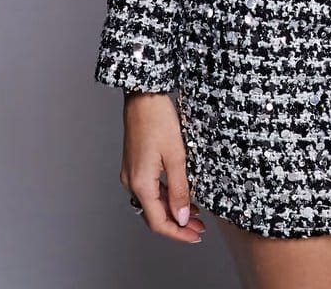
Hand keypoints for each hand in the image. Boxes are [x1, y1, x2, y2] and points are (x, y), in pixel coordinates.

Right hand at [119, 91, 205, 243]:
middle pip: (154, 216)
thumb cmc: (158, 120)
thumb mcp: (176, 157)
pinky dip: (165, 197)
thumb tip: (183, 218)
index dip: (179, 233)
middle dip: (177, 225)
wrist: (143, 96)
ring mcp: (130, 173)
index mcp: (140, 184)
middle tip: (199, 228)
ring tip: (195, 214)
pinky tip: (179, 195)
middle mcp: (131, 183)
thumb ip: (179, 190)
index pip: (159, 222)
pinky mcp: (134, 164)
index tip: (196, 236)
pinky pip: (149, 190)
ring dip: (172, 211)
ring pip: (152, 203)